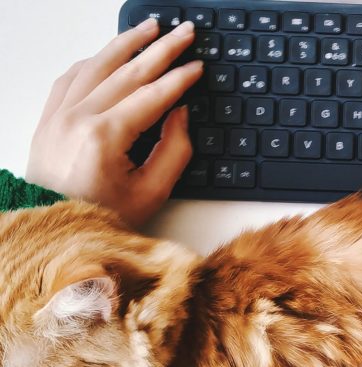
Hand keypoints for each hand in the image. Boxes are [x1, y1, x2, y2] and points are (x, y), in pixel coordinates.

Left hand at [25, 19, 203, 227]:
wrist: (56, 229)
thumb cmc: (102, 217)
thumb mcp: (150, 193)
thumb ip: (173, 151)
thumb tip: (180, 114)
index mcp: (104, 137)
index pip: (151, 96)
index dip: (179, 79)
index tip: (197, 66)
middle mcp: (77, 117)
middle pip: (127, 71)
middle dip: (161, 49)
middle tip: (184, 32)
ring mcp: (58, 114)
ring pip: (97, 64)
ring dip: (127, 42)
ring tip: (151, 27)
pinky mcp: (48, 117)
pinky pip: (73, 76)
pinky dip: (95, 60)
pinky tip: (111, 52)